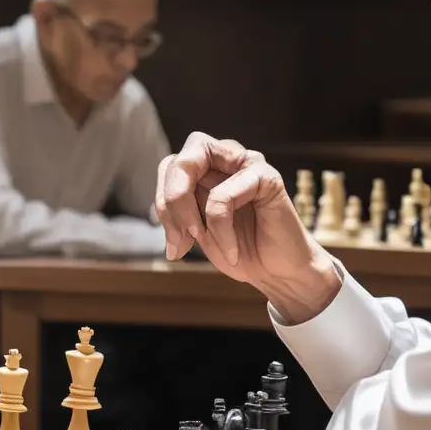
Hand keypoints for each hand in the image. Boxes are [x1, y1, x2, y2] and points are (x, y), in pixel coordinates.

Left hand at [154, 133, 339, 322]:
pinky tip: (232, 252)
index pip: (168, 167)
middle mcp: (225, 157)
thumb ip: (176, 212)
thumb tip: (153, 208)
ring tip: (203, 242)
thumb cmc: (239, 248)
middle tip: (182, 237)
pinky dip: (220, 230)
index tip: (174, 244)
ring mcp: (246, 162)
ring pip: (194, 166)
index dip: (162, 204)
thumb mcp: (196, 230)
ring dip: (189, 213)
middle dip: (170, 200)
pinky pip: (223, 196)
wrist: (278, 272)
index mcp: (207, 168)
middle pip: (177, 160)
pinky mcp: (266, 177)